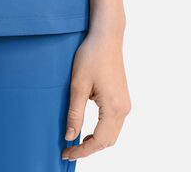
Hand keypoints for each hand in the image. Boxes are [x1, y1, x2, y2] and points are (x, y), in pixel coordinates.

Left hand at [61, 26, 131, 160]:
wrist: (106, 36)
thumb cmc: (91, 56)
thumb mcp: (78, 85)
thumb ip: (75, 113)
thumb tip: (69, 137)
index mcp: (114, 107)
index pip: (98, 141)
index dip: (82, 151)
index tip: (66, 153)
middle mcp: (123, 109)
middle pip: (107, 141)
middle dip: (89, 149)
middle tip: (68, 150)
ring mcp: (125, 103)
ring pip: (112, 134)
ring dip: (96, 142)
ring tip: (76, 142)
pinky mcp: (122, 98)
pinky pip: (114, 123)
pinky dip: (102, 131)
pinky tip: (88, 129)